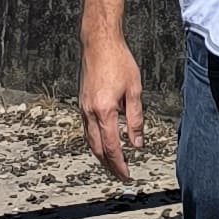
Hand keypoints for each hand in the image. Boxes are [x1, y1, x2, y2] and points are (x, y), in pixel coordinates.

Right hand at [79, 34, 147, 181]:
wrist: (98, 43)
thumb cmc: (118, 61)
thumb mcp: (134, 90)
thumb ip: (135, 119)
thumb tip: (137, 143)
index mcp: (104, 111)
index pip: (111, 147)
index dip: (119, 164)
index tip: (127, 175)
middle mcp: (90, 112)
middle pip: (97, 149)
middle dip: (109, 165)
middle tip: (120, 176)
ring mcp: (83, 108)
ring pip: (89, 140)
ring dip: (100, 156)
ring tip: (111, 165)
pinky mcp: (81, 103)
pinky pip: (86, 129)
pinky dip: (94, 141)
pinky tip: (101, 144)